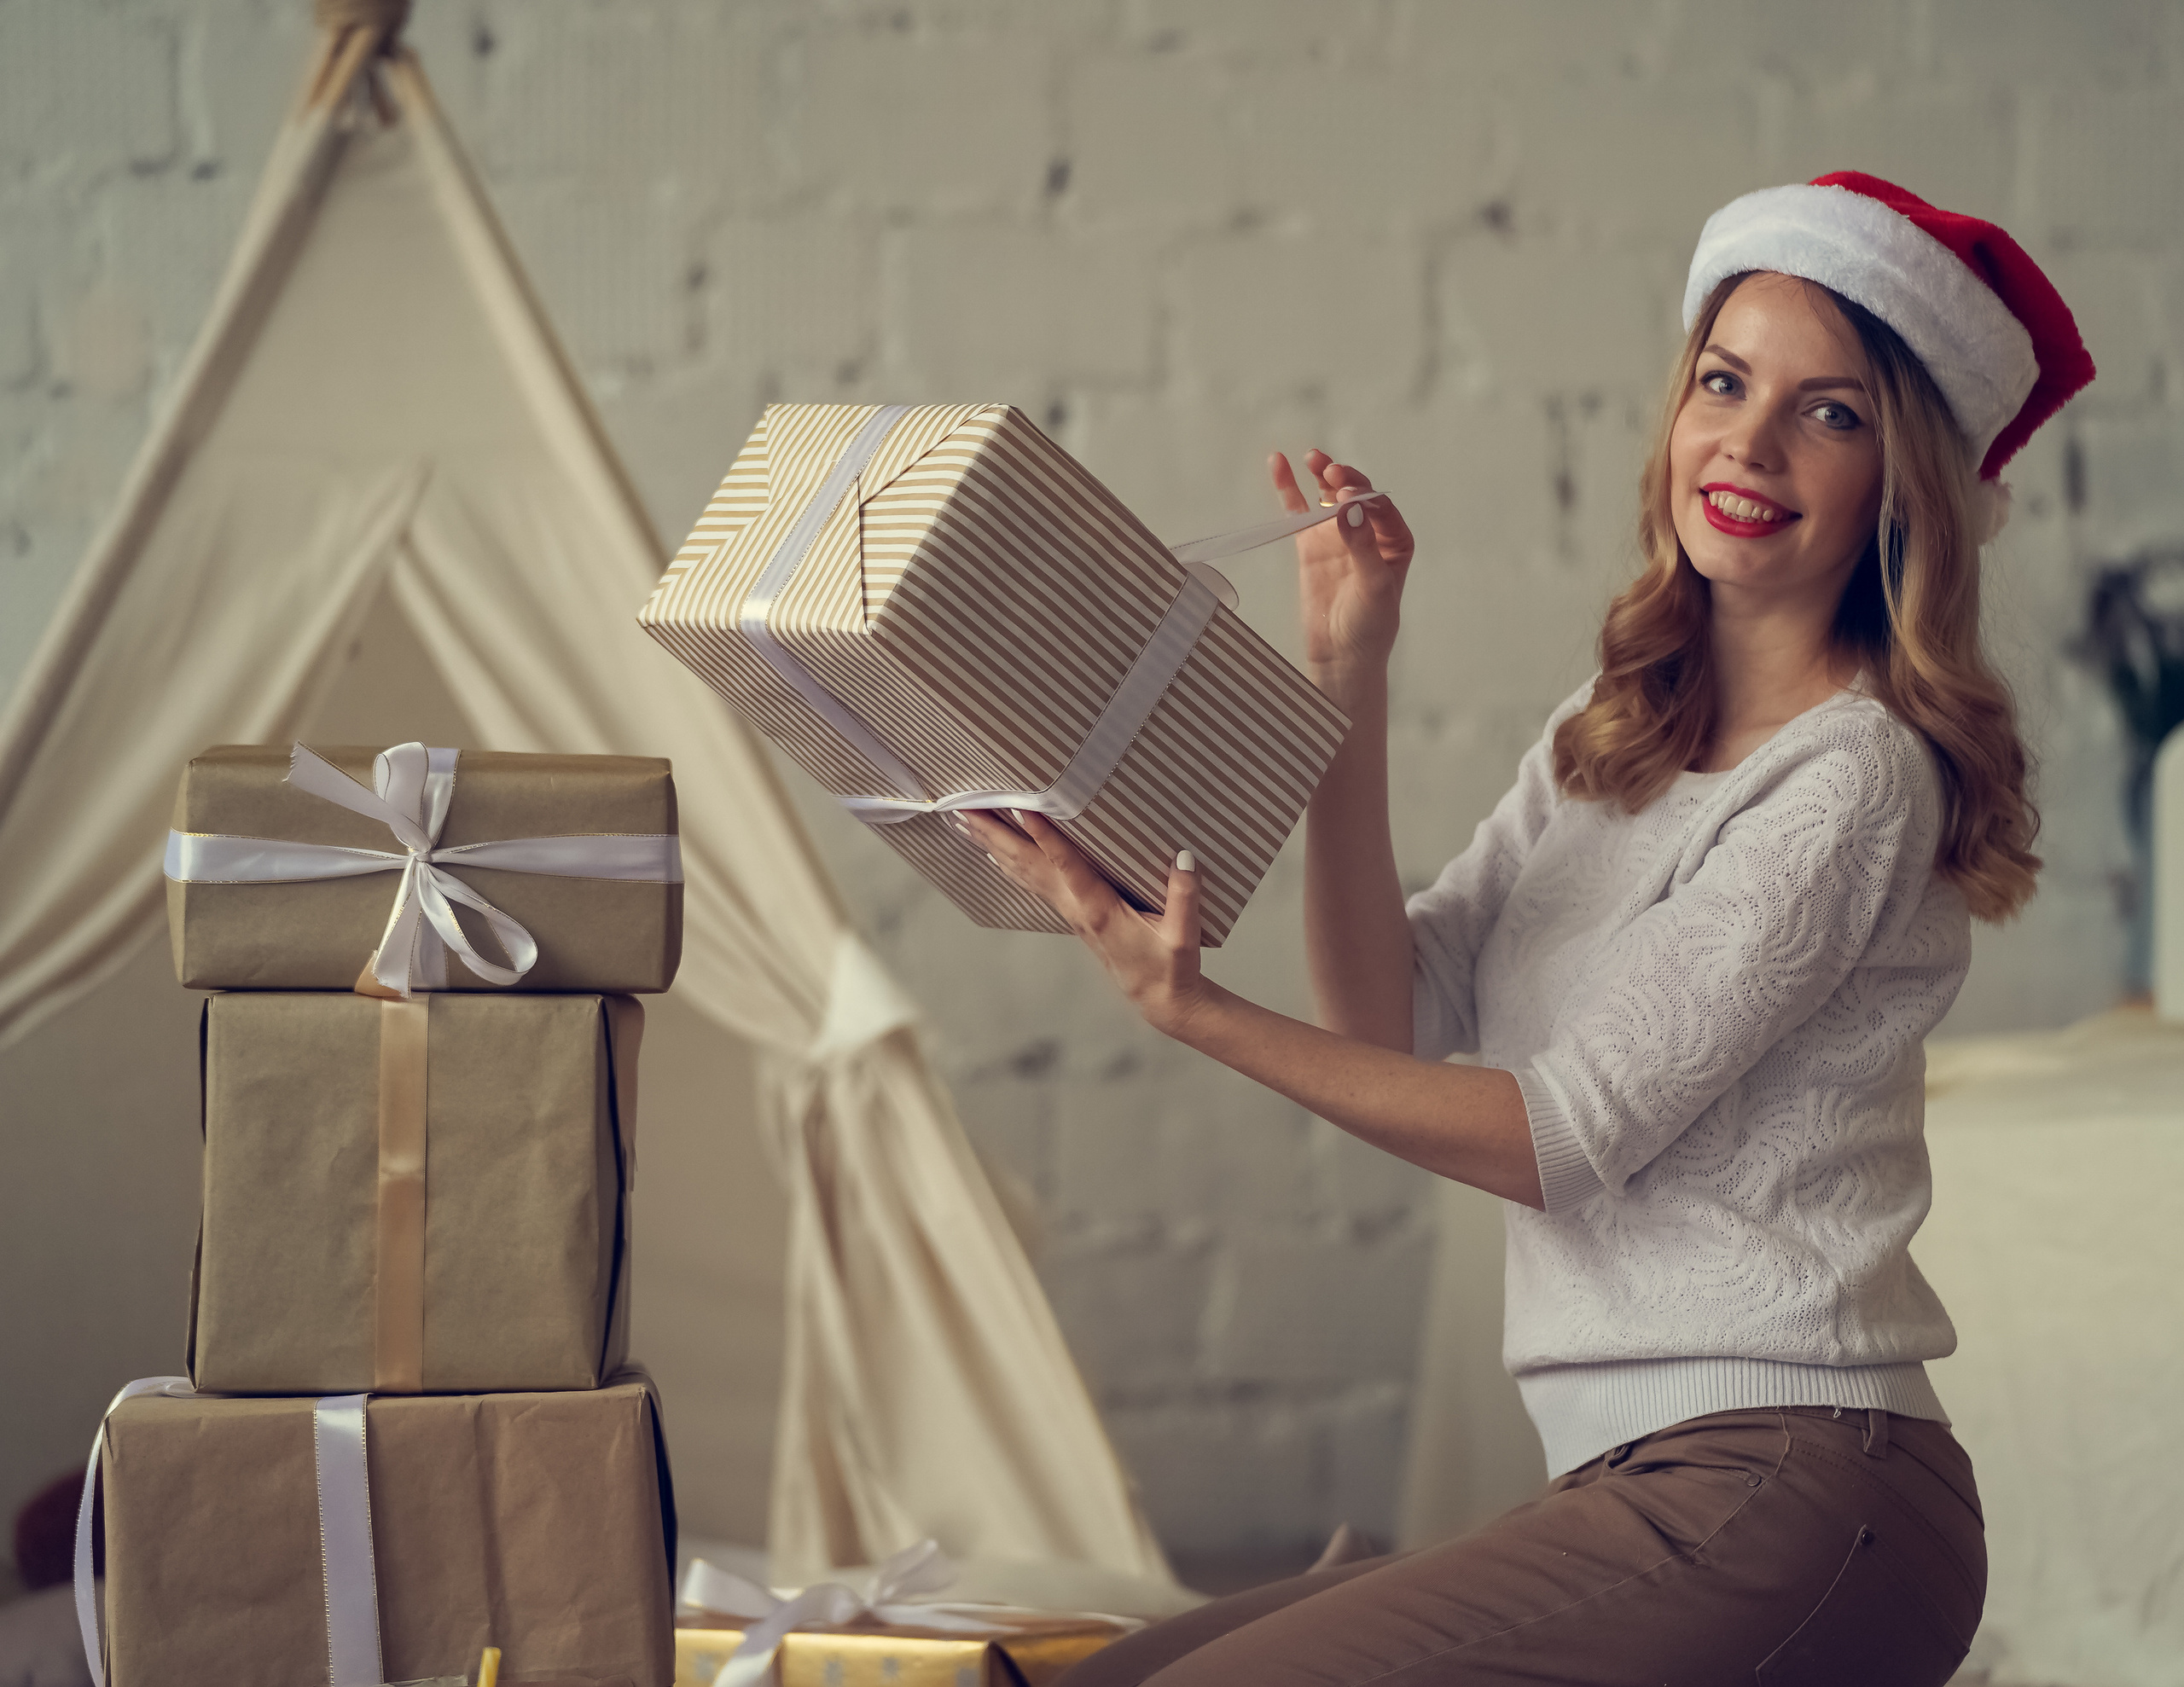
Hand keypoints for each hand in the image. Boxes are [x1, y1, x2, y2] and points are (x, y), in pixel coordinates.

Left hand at [959, 809, 1211, 1038]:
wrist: (1160, 1000)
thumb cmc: (1172, 968)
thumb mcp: (1185, 936)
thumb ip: (1185, 896)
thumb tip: (1185, 857)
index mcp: (1101, 910)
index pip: (1068, 867)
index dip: (1047, 839)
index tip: (1025, 811)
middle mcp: (1077, 909)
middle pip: (1028, 866)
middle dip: (996, 836)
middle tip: (966, 807)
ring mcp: (1070, 911)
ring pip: (1023, 872)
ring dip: (993, 845)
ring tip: (965, 819)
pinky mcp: (1072, 913)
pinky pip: (1032, 881)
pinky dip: (1008, 862)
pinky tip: (992, 851)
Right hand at [1272, 450, 1414, 674]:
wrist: (1342, 656)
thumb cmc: (1369, 626)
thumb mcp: (1373, 587)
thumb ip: (1361, 546)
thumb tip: (1347, 509)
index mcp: (1395, 540)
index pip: (1379, 507)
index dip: (1363, 496)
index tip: (1345, 495)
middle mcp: (1369, 532)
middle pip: (1355, 494)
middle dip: (1344, 479)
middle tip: (1330, 472)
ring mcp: (1338, 536)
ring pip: (1329, 496)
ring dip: (1321, 474)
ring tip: (1312, 457)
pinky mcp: (1311, 545)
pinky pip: (1299, 511)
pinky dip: (1289, 488)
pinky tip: (1279, 464)